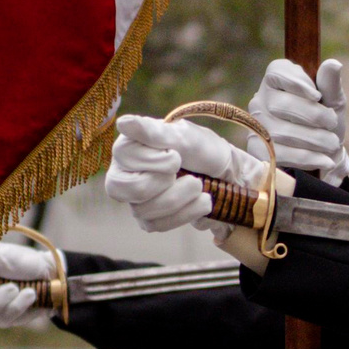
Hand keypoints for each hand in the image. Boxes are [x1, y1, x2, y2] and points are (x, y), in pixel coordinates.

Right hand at [105, 115, 265, 239]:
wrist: (226, 174)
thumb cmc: (201, 148)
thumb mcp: (183, 135)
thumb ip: (153, 132)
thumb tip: (123, 123)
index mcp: (127, 148)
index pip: (124, 156)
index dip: (154, 161)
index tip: (177, 157)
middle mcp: (124, 174)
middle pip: (124, 188)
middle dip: (163, 182)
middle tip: (184, 172)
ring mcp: (135, 199)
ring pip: (144, 210)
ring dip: (181, 198)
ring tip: (199, 185)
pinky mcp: (150, 219)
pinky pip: (158, 225)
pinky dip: (186, 213)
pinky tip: (202, 201)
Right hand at [251, 58, 348, 180]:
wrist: (324, 155)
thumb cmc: (326, 122)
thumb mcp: (333, 102)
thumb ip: (331, 84)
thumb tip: (333, 64)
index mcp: (277, 80)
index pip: (277, 72)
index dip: (296, 82)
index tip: (317, 96)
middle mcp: (261, 100)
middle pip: (280, 104)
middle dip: (312, 115)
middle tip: (332, 123)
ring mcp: (256, 126)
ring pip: (281, 131)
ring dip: (313, 138)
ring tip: (332, 143)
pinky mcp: (258, 149)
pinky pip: (280, 153)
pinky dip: (307, 157)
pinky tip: (325, 160)